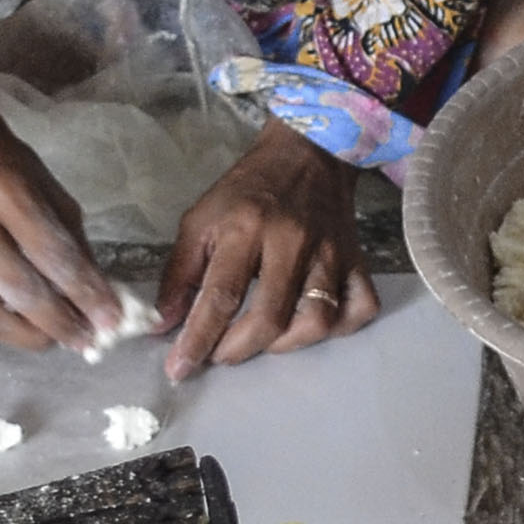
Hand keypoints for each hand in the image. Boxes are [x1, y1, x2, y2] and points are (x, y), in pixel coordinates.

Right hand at [0, 105, 129, 351]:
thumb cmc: (10, 169)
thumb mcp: (52, 194)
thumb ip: (75, 245)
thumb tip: (101, 296)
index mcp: (5, 193)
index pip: (50, 254)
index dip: (84, 292)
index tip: (112, 319)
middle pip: (20, 290)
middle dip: (61, 322)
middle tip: (91, 340)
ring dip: (34, 337)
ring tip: (65, 340)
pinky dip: (11, 330)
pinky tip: (36, 330)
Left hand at [161, 123, 373, 379]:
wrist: (308, 154)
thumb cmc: (247, 191)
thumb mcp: (200, 220)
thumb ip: (180, 273)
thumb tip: (163, 324)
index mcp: (246, 228)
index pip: (221, 295)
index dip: (198, 339)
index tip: (180, 369)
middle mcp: (292, 242)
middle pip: (271, 316)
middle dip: (239, 349)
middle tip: (219, 355)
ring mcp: (331, 253)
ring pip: (317, 320)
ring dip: (285, 345)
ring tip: (263, 340)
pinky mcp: (357, 260)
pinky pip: (360, 308)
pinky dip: (340, 329)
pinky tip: (311, 325)